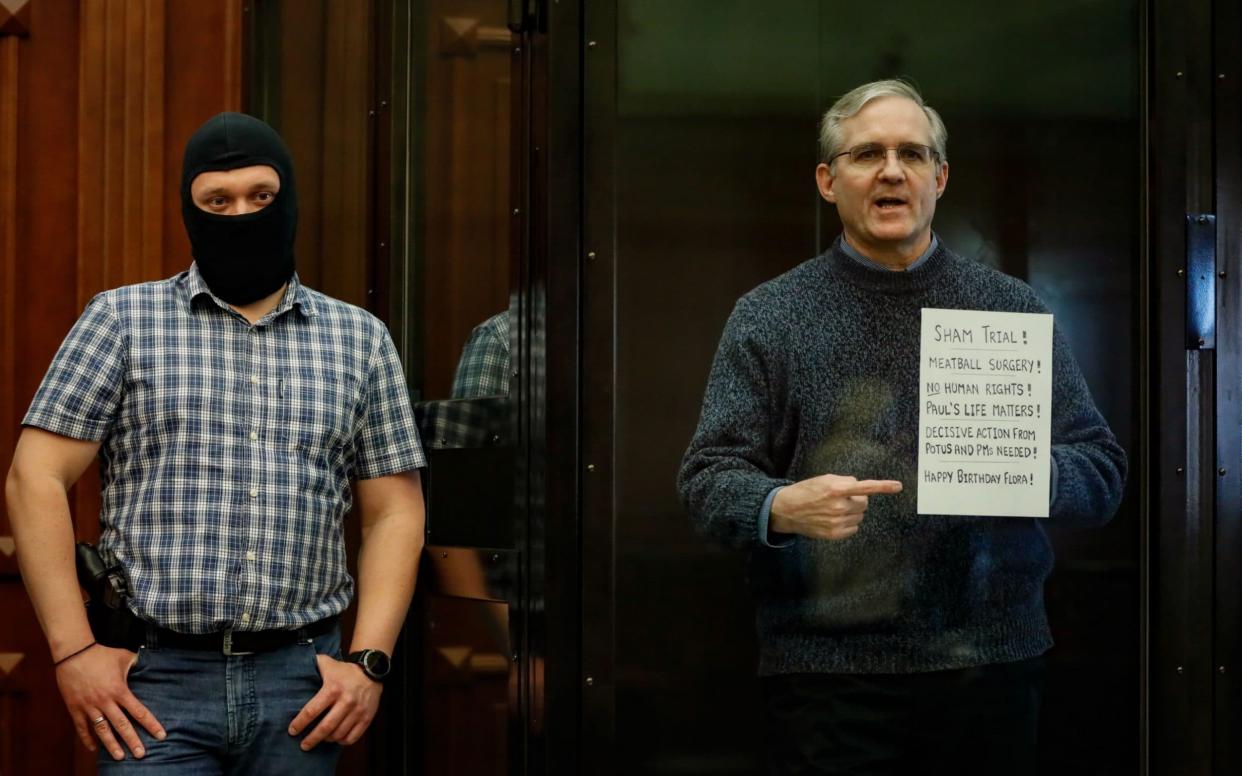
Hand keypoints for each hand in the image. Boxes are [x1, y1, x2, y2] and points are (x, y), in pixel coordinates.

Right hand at [55, 643, 165, 759]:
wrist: (73, 653)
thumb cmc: (101, 654)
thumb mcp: (124, 657)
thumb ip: (138, 664)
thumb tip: (151, 665)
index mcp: (120, 690)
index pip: (139, 712)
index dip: (151, 724)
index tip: (161, 735)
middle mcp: (105, 701)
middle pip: (122, 725)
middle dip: (133, 741)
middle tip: (141, 754)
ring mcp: (89, 706)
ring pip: (102, 730)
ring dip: (111, 745)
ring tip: (120, 757)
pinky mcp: (75, 708)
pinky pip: (81, 727)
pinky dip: (87, 739)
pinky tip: (94, 749)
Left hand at [288, 655, 382, 749]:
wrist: (372, 670)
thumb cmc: (345, 671)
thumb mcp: (328, 663)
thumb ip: (312, 665)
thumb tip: (295, 666)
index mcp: (333, 689)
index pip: (312, 711)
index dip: (300, 723)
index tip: (292, 730)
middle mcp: (346, 701)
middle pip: (325, 727)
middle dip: (311, 739)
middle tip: (303, 745)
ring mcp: (357, 711)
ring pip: (338, 734)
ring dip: (327, 740)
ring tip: (320, 739)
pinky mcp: (366, 717)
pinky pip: (352, 737)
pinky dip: (342, 741)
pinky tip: (336, 738)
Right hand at [769, 474, 902, 540]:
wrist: (786, 510)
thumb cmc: (805, 491)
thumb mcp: (823, 479)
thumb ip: (844, 481)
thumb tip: (858, 487)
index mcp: (836, 489)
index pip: (865, 487)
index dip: (883, 487)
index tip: (898, 486)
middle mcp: (839, 506)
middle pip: (864, 503)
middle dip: (856, 500)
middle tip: (840, 499)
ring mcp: (837, 522)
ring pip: (859, 516)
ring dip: (851, 512)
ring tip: (833, 510)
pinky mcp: (835, 534)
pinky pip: (853, 528)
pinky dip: (847, 523)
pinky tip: (832, 519)